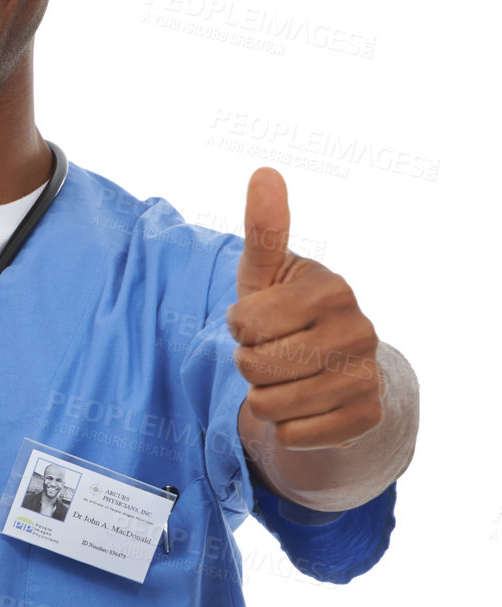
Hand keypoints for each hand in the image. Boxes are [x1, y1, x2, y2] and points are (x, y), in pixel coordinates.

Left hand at [228, 168, 382, 450]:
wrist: (334, 372)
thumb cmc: (287, 315)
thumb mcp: (267, 274)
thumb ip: (263, 229)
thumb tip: (264, 172)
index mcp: (331, 289)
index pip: (244, 324)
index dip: (240, 328)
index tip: (261, 322)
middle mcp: (358, 331)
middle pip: (254, 367)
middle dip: (250, 365)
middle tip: (274, 355)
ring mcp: (366, 376)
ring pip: (268, 405)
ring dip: (265, 398)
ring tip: (287, 381)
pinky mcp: (364, 418)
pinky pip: (291, 434)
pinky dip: (287, 428)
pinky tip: (305, 408)